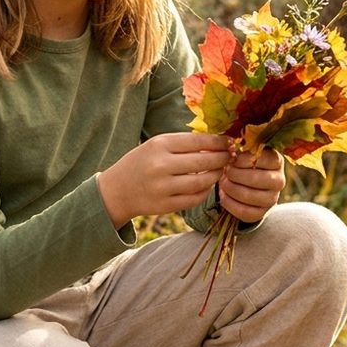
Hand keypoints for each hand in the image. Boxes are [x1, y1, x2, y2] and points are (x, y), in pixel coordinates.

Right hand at [98, 133, 230, 228]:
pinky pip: (194, 199)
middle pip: (203, 162)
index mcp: (159, 145)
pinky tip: (207, 185)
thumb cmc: (141, 162)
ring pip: (202, 182)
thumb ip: (182, 143)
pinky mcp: (165, 205)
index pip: (198, 141)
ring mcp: (163, 188)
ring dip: (215, 176)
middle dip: (222, 159)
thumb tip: (217, 142)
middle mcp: (160, 165)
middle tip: (230, 157)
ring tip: (220, 171)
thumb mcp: (155, 145)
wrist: (117, 190)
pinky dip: (205, 191)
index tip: (229, 142)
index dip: (218, 142)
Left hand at [217, 148, 284, 222]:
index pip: (261, 158)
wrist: (246, 185)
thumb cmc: (244, 164)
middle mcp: (279, 181)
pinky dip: (229, 203)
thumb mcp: (245, 152)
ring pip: (248, 196)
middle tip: (226, 171)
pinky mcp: (262, 213)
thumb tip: (231, 149)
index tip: (232, 159)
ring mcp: (272, 199)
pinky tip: (224, 195)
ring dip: (230, 188)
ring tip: (224, 182)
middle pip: (255, 178)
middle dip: (235, 174)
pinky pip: (243, 211)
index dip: (242, 159)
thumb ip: (241, 149)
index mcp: (276, 161)